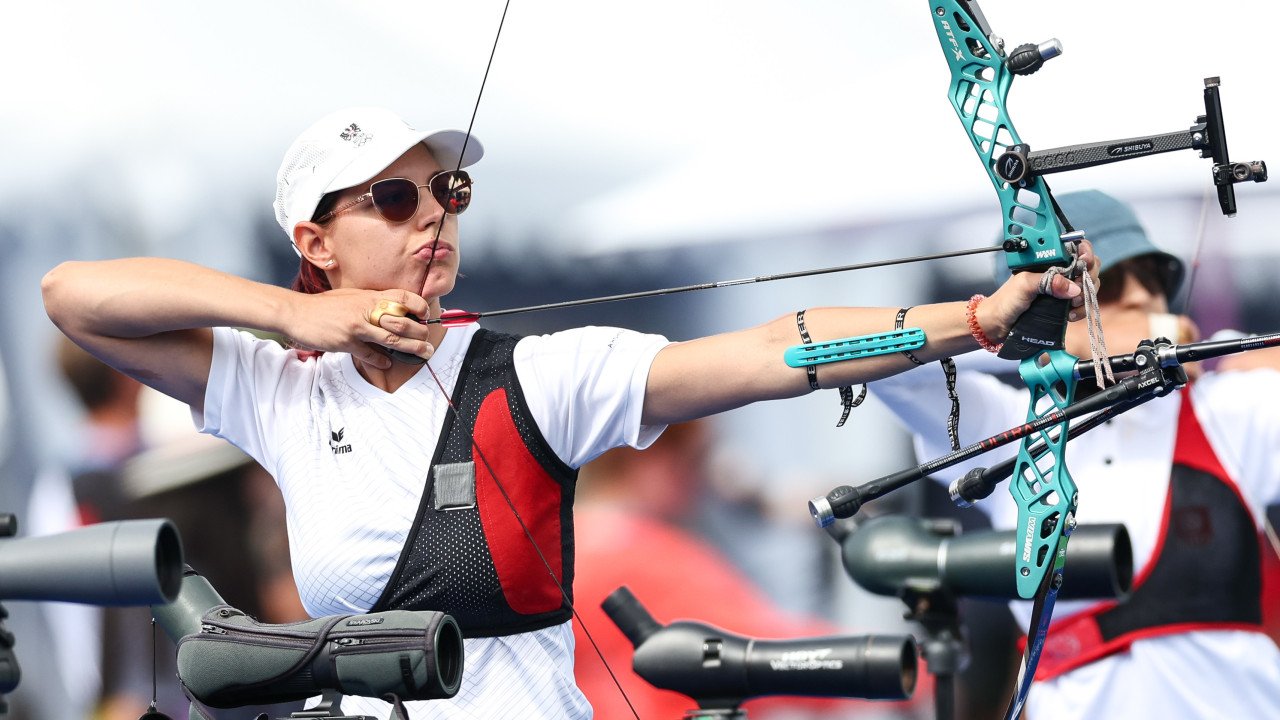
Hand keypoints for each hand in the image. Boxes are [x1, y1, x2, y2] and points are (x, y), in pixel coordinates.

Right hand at [286, 288, 436, 367]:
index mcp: (369, 296)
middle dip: (419, 333)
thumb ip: (370, 302)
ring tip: (422, 353)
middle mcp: (365, 309)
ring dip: (410, 348)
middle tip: (428, 342)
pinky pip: (369, 353)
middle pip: (402, 321)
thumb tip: (389, 310)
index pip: (402, 297)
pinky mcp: (346, 341)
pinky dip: (380, 360)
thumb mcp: (351, 296)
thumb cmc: (324, 305)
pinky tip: (387, 363)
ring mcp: (356, 326)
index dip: (418, 305)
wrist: (296, 312)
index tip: (425, 315)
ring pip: (391, 339)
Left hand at [979, 239, 1099, 340]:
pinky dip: (1081, 309)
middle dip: (1088, 277)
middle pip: (1088, 266)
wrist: (997, 324)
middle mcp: (1058, 272)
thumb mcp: (1024, 285)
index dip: (1085, 252)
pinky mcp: (1064, 304)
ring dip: (1086, 295)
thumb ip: (1047, 281)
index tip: (1084, 263)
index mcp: (1049, 260)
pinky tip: (1070, 315)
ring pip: (1088, 285)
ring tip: (1072, 305)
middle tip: (1077, 290)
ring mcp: (1062, 289)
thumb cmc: (1005, 301)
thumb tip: (1073, 288)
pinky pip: (1083, 304)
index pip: (1075, 248)